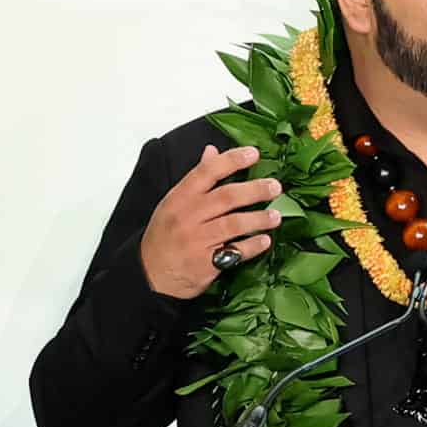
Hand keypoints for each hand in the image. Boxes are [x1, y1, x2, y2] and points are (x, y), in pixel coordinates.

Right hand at [140, 144, 283, 300]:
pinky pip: (235, 252)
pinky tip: (265, 241)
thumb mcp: (173, 203)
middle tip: (275, 187)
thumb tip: (212, 151)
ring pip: (234, 224)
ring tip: (276, 216)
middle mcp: (188, 216)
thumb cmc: (164, 236)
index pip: (207, 171)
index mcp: (180, 197)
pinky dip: (252, 246)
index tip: (254, 153)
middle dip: (255, 190)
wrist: (150, 275)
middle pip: (227, 197)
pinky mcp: (206, 264)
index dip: (232, 160)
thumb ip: (196, 178)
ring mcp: (197, 240)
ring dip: (259, 219)